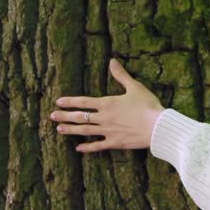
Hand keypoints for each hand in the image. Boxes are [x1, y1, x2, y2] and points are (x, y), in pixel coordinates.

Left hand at [49, 58, 165, 152]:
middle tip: (52, 116)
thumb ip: (121, 75)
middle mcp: (104, 118)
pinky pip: (97, 146)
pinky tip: (78, 148)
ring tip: (59, 129)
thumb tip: (112, 61)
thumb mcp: (135, 87)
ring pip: (85, 131)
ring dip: (71, 130)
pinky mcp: (114, 142)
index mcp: (107, 103)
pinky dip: (87, 147)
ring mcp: (108, 131)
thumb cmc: (147, 105)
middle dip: (65, 116)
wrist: (156, 126)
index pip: (84, 102)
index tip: (58, 102)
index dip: (70, 101)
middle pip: (80, 117)